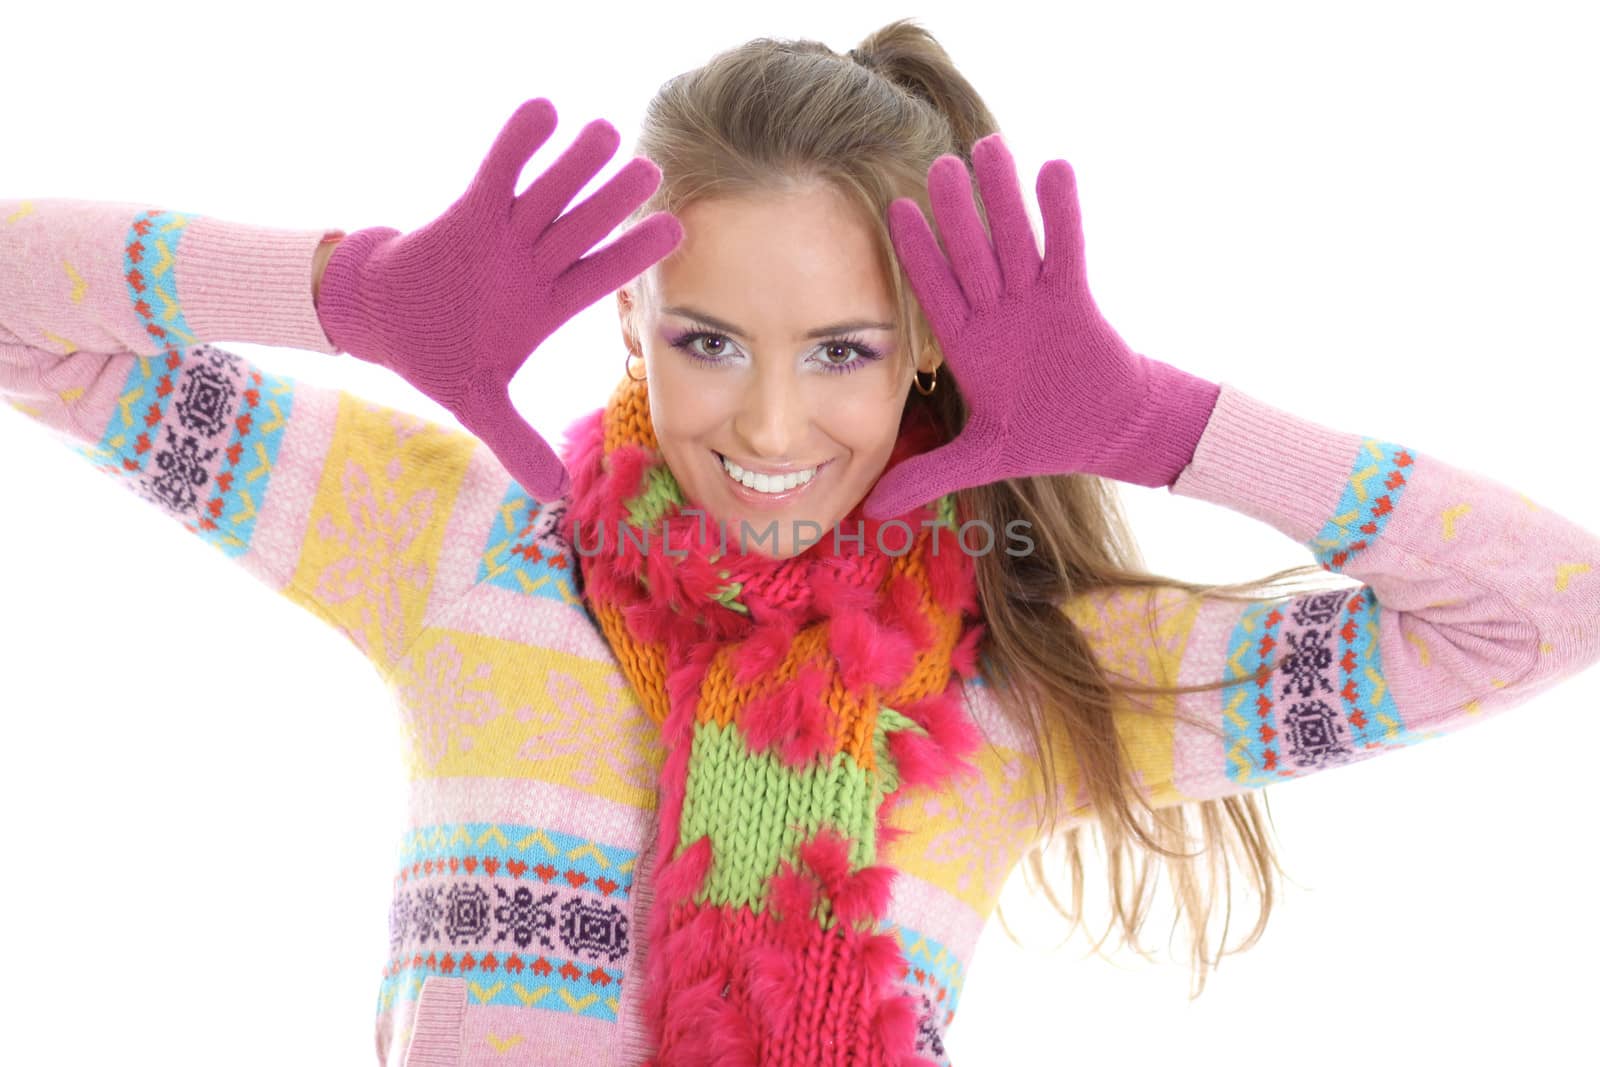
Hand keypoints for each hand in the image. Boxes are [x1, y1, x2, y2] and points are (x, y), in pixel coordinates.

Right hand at [315, 98, 683, 500]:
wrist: (385, 320)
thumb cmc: (437, 356)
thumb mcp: (478, 404)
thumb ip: (516, 442)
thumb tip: (550, 494)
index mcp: (545, 305)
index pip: (599, 276)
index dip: (633, 255)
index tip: (674, 232)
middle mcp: (534, 264)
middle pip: (581, 227)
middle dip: (613, 200)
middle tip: (651, 169)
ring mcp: (504, 235)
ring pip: (547, 193)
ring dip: (574, 164)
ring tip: (606, 131)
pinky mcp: (467, 212)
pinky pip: (497, 173)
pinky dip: (516, 145)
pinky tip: (544, 110)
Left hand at [863, 134, 1219, 519]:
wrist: (1105, 432)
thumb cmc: (1043, 437)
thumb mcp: (979, 460)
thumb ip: (927, 475)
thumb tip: (870, 512)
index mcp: (969, 343)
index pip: (935, 291)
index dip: (916, 253)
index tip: (894, 213)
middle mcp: (998, 312)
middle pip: (972, 252)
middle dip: (956, 212)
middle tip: (936, 164)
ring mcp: (1037, 300)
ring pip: (1015, 238)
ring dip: (1002, 195)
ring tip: (988, 145)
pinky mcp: (1077, 298)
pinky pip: (1068, 247)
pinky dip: (1062, 211)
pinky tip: (1054, 167)